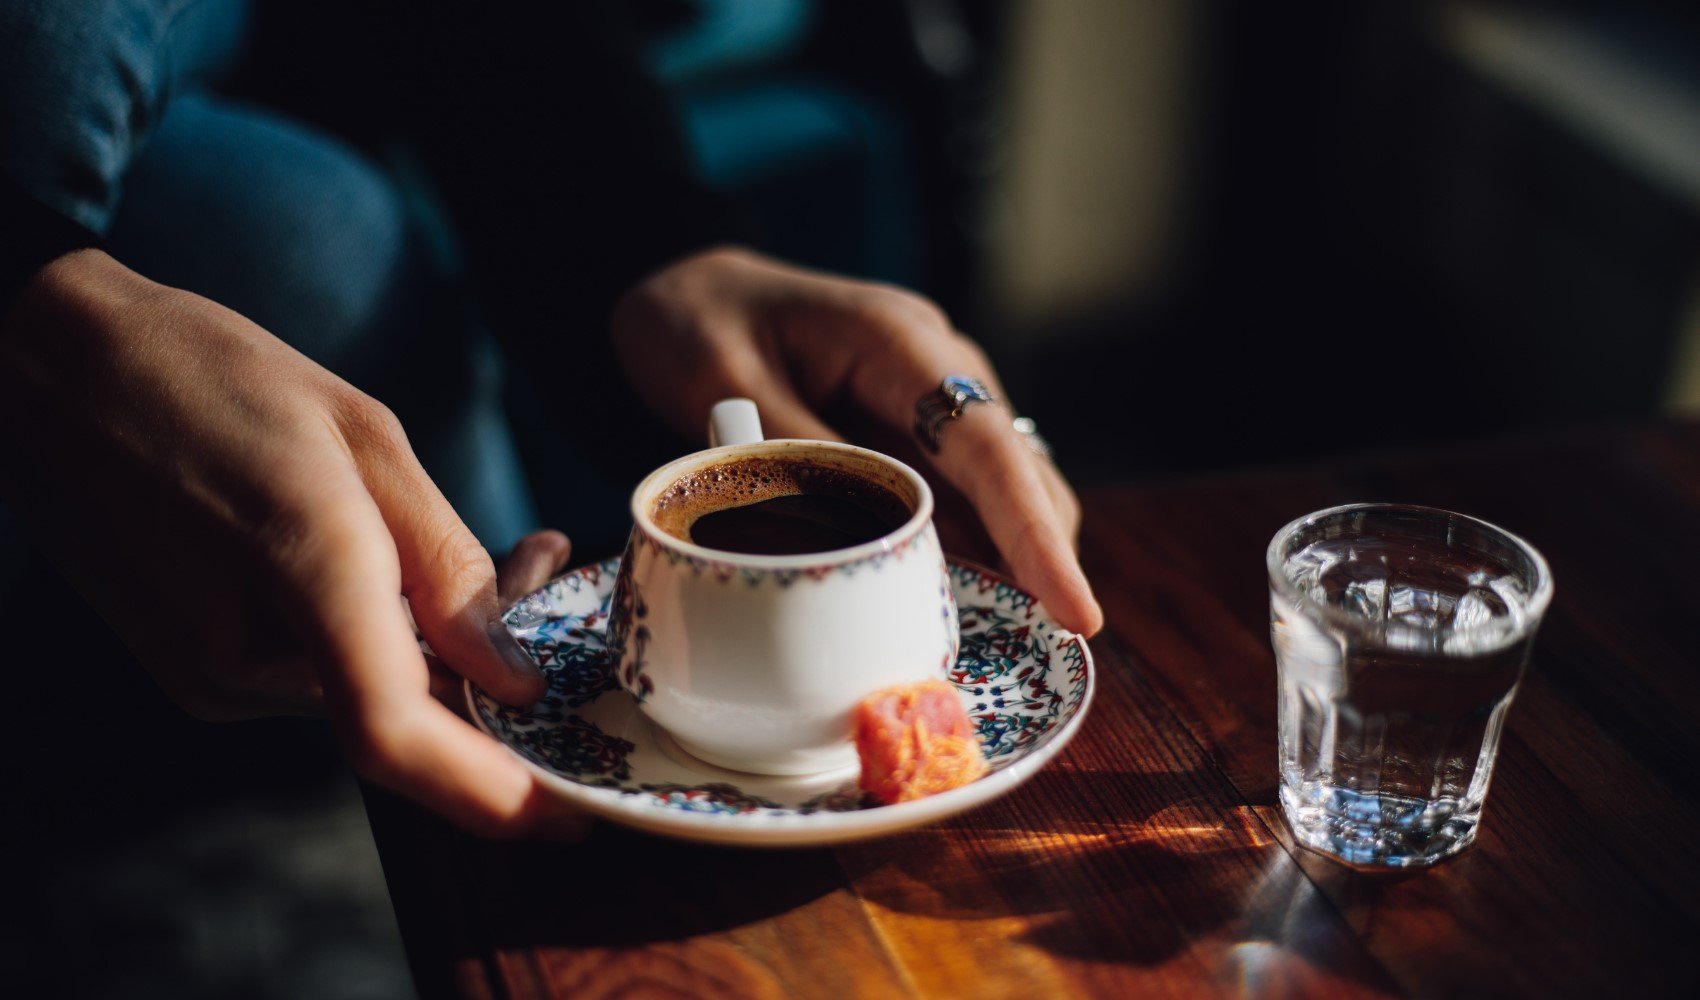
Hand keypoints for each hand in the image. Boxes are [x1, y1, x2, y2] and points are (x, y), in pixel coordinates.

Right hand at [0, 251, 584, 838]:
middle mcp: (244, 654)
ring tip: (476, 540)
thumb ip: (444, 562)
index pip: (396, 734)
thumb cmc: (210, 375)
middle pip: (405, 715)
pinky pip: (321, 673)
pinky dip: (377, 635)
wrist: (51, 369)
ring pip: (368, 691)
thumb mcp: (364, 437)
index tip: (569, 817)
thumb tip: (510, 678)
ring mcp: (210, 673)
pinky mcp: (196, 669)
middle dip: (494, 676)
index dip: (491, 793)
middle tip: (546, 572)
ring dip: (439, 643)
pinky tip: (390, 557)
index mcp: (301, 570)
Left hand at [612, 247, 1102, 635]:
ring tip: (1001, 640)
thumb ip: (793, 455)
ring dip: (1010, 563)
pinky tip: (954, 601)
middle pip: (1021, 474)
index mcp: (898, 342)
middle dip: (1043, 560)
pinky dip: (967, 550)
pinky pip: (959, 499)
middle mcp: (939, 368)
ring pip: (1002, 492)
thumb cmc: (698, 324)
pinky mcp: (915, 435)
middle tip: (1040, 649)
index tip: (1076, 610)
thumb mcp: (720, 381)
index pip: (988, 445)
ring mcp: (933, 401)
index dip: (1034, 533)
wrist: (689, 291)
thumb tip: (857, 545)